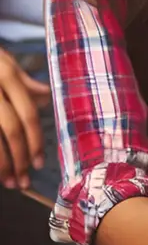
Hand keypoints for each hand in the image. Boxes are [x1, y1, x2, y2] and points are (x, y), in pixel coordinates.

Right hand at [0, 48, 48, 188]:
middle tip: (25, 180)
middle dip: (20, 158)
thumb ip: (24, 81)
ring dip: (2, 166)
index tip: (39, 163)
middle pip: (11, 130)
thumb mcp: (4, 61)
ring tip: (10, 182)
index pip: (28, 115)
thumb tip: (47, 99)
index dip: (35, 141)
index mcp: (7, 76)